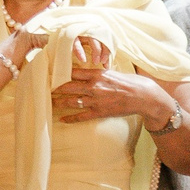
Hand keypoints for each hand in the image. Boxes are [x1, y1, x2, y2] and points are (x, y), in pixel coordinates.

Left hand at [54, 66, 172, 126]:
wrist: (145, 97)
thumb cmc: (132, 82)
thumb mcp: (114, 73)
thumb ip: (100, 73)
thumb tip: (89, 70)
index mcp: (98, 74)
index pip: (73, 72)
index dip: (60, 73)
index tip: (50, 73)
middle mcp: (94, 86)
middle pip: (68, 86)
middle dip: (55, 88)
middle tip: (44, 88)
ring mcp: (96, 100)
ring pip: (71, 101)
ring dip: (59, 102)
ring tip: (49, 102)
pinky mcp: (100, 112)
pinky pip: (81, 116)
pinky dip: (70, 118)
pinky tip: (62, 119)